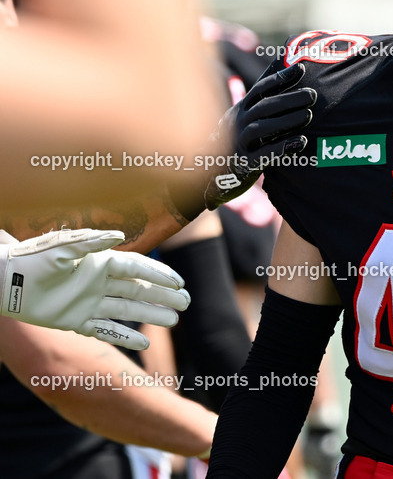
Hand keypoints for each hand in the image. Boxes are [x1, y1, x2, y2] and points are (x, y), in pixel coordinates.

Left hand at [0, 228, 190, 348]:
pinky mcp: (77, 321)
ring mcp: (90, 303)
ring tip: (174, 320)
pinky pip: (106, 331)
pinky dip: (124, 337)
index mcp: (100, 263)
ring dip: (151, 315)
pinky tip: (143, 343)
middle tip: (186, 302)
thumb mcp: (62, 247)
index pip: (137, 269)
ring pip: (128, 311)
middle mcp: (100, 283)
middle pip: (139, 290)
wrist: (6, 282)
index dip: (159, 275)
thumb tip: (120, 236)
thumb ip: (91, 242)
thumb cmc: (33, 259)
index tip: (179, 283)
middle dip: (163, 296)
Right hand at [171, 63, 316, 219]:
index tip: (301, 68)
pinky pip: (263, 154)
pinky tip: (301, 142)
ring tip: (309, 116)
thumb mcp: (243, 120)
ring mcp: (238, 143)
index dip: (280, 78)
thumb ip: (261, 106)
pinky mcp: (243, 164)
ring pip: (262, 128)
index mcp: (240, 110)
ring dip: (287, 121)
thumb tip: (288, 85)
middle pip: (264, 106)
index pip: (261, 89)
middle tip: (313, 94)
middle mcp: (238, 123)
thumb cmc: (236, 143)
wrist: (207, 174)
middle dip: (289, 99)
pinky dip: (282, 147)